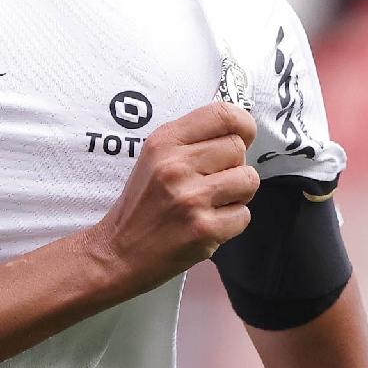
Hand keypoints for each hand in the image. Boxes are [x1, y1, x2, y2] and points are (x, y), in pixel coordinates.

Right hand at [83, 100, 258, 296]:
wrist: (118, 252)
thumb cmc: (141, 205)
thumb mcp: (154, 158)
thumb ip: (191, 141)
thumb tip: (240, 133)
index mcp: (164, 142)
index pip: (222, 114)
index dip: (243, 124)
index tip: (245, 135)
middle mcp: (176, 165)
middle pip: (238, 147)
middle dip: (235, 165)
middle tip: (215, 181)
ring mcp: (191, 198)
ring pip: (249, 180)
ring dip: (239, 194)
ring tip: (214, 202)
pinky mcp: (203, 229)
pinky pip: (244, 215)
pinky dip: (232, 222)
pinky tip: (209, 223)